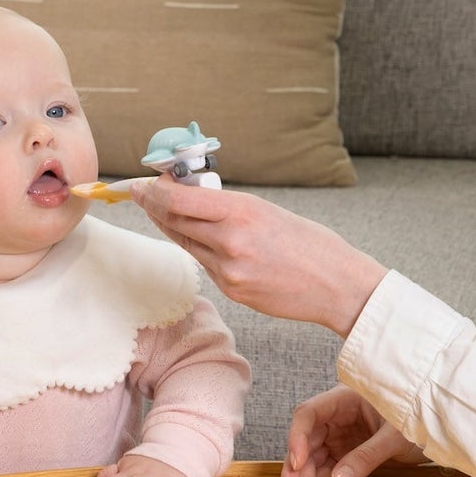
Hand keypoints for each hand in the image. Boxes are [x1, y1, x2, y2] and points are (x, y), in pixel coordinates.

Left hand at [129, 179, 386, 335]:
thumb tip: (192, 197)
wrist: (338, 286)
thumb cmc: (312, 244)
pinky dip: (200, 249)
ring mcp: (228, 270)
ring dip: (174, 227)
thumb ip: (230, 207)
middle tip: (142, 195)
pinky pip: (205, 264)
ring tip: (167, 213)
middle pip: (174, 222)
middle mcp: (230, 241)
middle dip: (155, 207)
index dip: (151, 192)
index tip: (137, 185)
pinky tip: (205, 241)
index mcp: (243, 212)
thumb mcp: (270, 212)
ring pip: (186, 243)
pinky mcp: (232, 291)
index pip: (178, 200)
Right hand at [279, 385, 425, 476]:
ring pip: (313, 459)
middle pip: (305, 441)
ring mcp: (341, 436)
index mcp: (345, 399)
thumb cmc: (419, 418)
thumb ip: (367, 456)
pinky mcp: (347, 453)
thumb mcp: (395, 437)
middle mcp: (337, 417)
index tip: (297, 464)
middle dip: (298, 469)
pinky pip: (328, 470)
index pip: (308, 414)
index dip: (297, 438)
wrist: (438, 429)